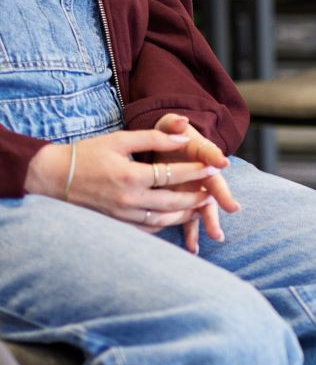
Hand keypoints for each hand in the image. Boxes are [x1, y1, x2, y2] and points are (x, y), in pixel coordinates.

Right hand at [24, 124, 238, 250]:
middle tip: (213, 191)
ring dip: (184, 214)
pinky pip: (146, 229)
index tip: (215, 166)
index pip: (173, 175)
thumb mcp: (119, 139)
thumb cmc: (87, 154)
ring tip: (199, 206)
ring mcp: (121, 215)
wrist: (51, 177)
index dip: (196, 171)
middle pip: (173, 203)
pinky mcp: (115, 224)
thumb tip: (184, 136)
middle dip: (197, 197)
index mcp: (130, 176)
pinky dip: (164, 224)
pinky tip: (174, 217)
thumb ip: (153, 138)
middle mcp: (127, 200)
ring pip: (162, 220)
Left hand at [152, 115, 234, 252]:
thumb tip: (181, 121)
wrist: (167, 150)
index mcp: (201, 155)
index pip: (210, 155)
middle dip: (223, 198)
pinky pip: (189, 220)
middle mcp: (204, 175)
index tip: (222, 163)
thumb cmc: (170, 138)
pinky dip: (191, 234)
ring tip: (216, 236)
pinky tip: (192, 249)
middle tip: (232, 207)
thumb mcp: (169, 126)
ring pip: (205, 208)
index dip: (215, 157)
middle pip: (215, 187)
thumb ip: (173, 124)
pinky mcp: (186, 204)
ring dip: (210, 222)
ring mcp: (196, 191)